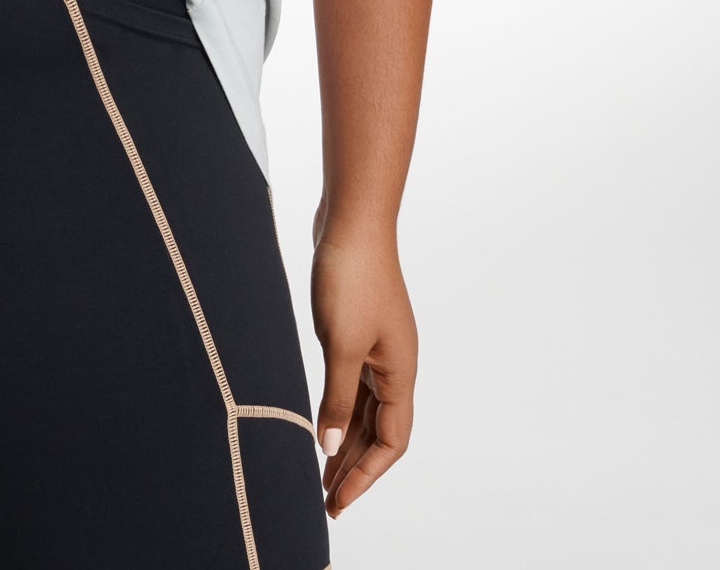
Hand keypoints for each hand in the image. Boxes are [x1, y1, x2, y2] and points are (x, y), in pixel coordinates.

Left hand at [308, 204, 416, 521]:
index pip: (392, 441)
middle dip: (354, 466)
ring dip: (344, 439)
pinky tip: (320, 418)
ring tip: (319, 471)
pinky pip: (351, 382)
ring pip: (364, 407)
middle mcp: (394, 363)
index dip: (366, 474)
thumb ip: (337, 399)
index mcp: (400, 372)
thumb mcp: (340, 345)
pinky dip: (338, 405)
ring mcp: (377, 345)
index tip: (338, 501)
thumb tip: (331, 447)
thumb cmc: (351, 277)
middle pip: (379, 429)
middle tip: (326, 499)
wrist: (350, 219)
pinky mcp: (357, 328)